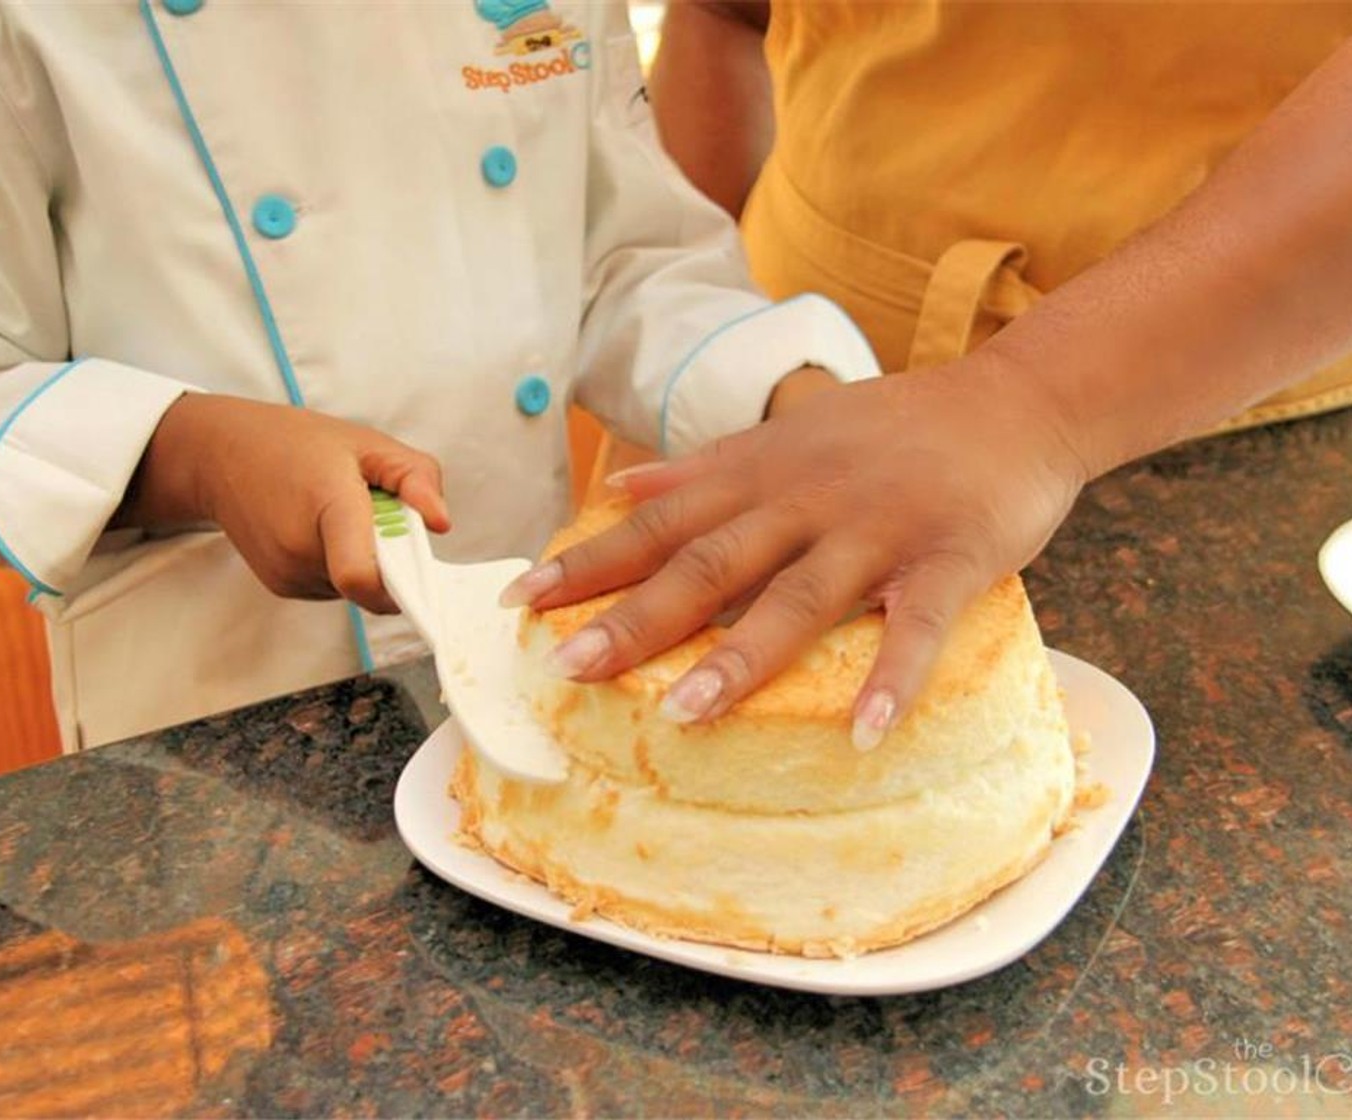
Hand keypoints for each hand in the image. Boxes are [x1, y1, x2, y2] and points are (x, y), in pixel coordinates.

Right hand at [116, 393, 448, 612]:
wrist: (220, 455)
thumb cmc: (296, 444)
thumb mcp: (367, 443)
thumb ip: (415, 477)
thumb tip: (441, 523)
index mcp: (328, 506)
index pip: (360, 576)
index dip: (400, 585)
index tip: (421, 572)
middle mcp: (301, 549)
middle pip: (371, 583)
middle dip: (390, 559)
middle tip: (376, 517)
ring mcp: (287, 574)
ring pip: (355, 590)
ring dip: (365, 562)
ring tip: (342, 518)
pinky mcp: (282, 586)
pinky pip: (334, 588)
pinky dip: (342, 565)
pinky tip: (323, 530)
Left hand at [501, 350, 1086, 746]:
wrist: (1016, 399)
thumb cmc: (896, 428)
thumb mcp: (788, 434)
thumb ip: (703, 467)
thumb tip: (616, 486)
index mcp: (763, 474)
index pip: (661, 522)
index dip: (590, 561)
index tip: (521, 602)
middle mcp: (807, 499)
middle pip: (710, 562)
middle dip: (636, 616)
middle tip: (568, 668)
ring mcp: (878, 528)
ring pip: (798, 595)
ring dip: (739, 655)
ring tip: (680, 714)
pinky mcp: (949, 556)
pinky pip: (916, 624)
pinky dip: (892, 677)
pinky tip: (863, 734)